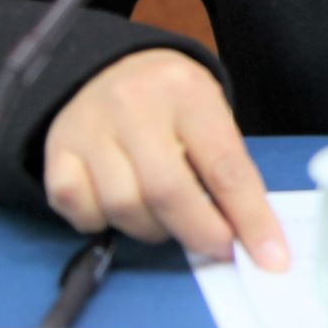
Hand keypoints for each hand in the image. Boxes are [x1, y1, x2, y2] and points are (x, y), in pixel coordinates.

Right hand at [43, 49, 288, 270]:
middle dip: (200, 233)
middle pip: (168, 191)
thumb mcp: (208, 115)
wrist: (105, 69)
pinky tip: (117, 206)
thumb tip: (249, 237)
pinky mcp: (57, 149)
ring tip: (164, 217)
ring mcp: (90, 127)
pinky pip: (79, 208)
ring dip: (152, 229)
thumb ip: (225, 169)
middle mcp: (134, 105)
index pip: (224, 167)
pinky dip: (101, 222)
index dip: (250, 219)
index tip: (270, 259)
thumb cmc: (170, 103)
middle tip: (217, 246)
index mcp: (186, 92)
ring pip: (123, 206)